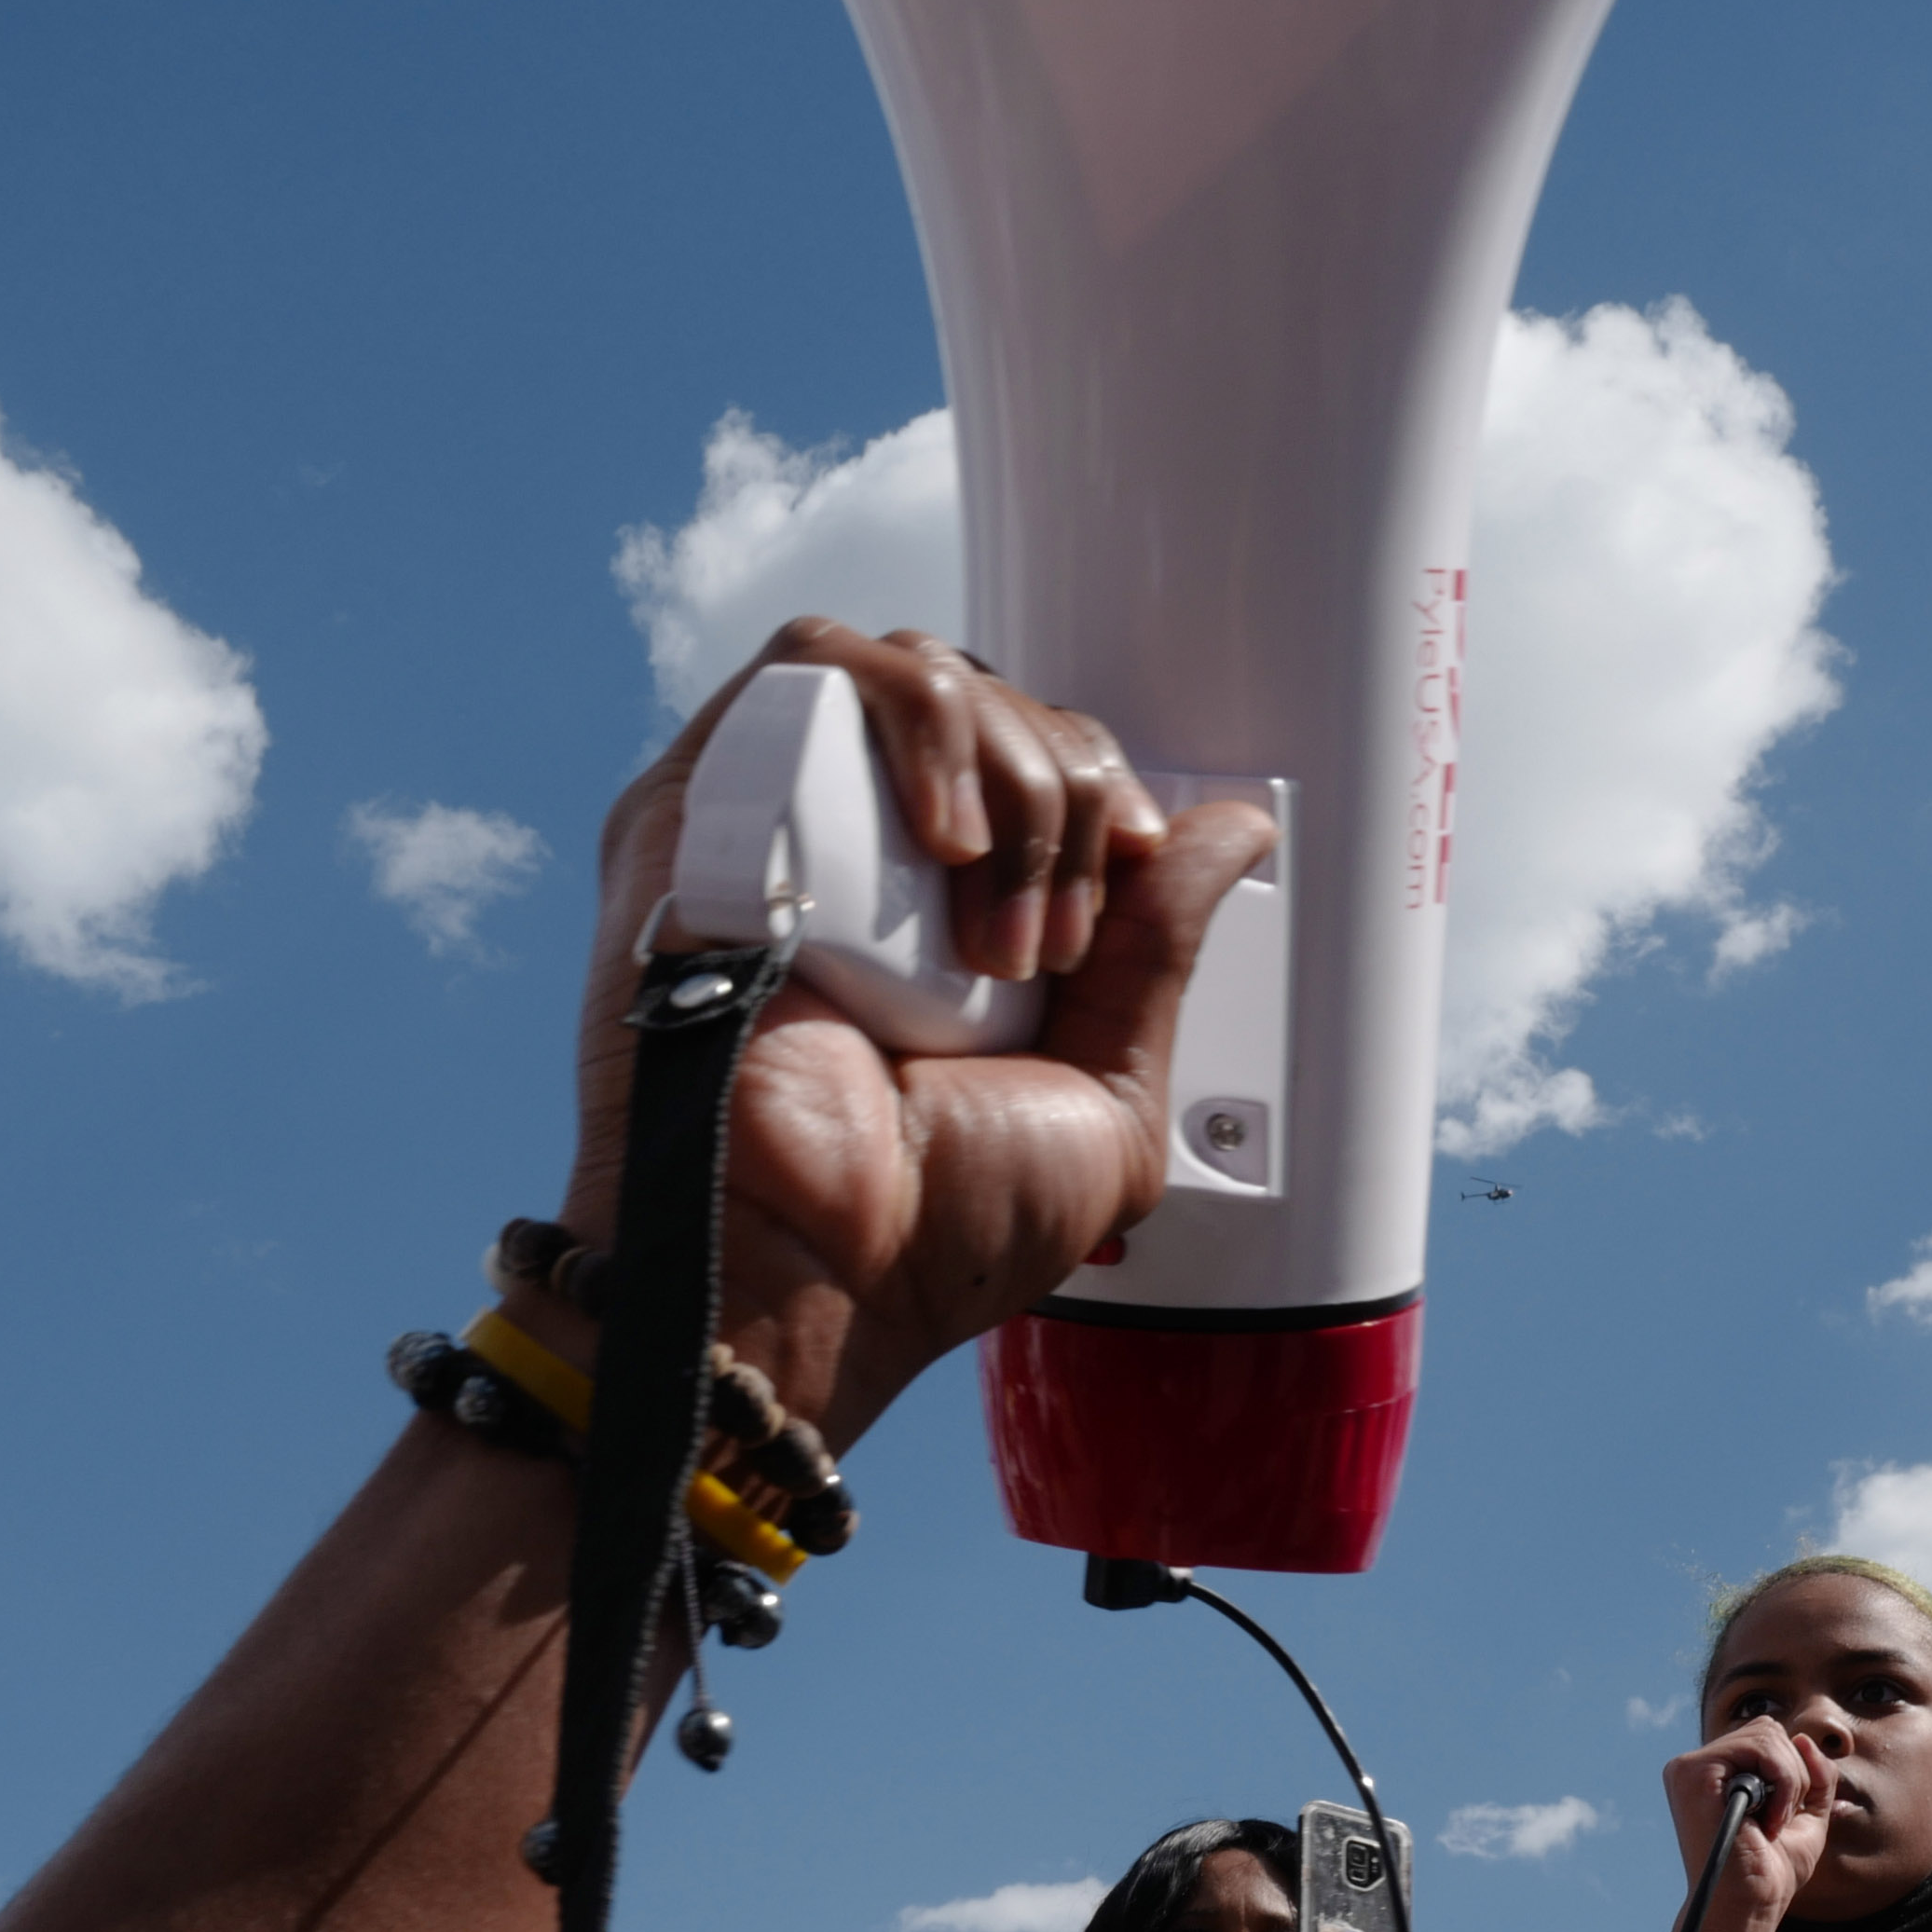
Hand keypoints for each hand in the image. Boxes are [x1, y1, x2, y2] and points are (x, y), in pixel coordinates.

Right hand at [551, 619, 1274, 1449]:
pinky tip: (943, 841)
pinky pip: (809, 663)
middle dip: (1064, 799)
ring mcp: (777, 823)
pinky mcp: (698, 803)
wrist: (816, 1269)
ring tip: (993, 929)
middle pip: (995, 706)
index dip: (1103, 789)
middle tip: (1050, 949)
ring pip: (919, 674)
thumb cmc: (935, 1229)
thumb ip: (1160, 955)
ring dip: (1003, 774)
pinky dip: (908, 715)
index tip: (1134, 872)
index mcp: (953, 917)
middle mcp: (865, 861)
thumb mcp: (1108, 1094)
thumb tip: (1233, 828)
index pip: (1040, 761)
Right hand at [1663, 1720, 1834, 1931]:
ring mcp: (1689, 1768)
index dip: (1792, 1770)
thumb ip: (1814, 1774)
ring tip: (1774, 1822)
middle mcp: (1696, 1768)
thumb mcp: (1805, 1815)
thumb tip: (1804, 1737)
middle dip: (1794, 1773)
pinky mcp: (1693, 1772)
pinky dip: (1783, 1780)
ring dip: (1791, 1780)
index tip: (1784, 1818)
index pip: (1766, 1738)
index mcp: (1715, 1775)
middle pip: (1767, 1729)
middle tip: (1781, 1820)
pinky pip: (1759, 1746)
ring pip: (1767, 1735)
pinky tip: (1770, 1819)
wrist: (1749, 1905)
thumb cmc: (1771, 1871)